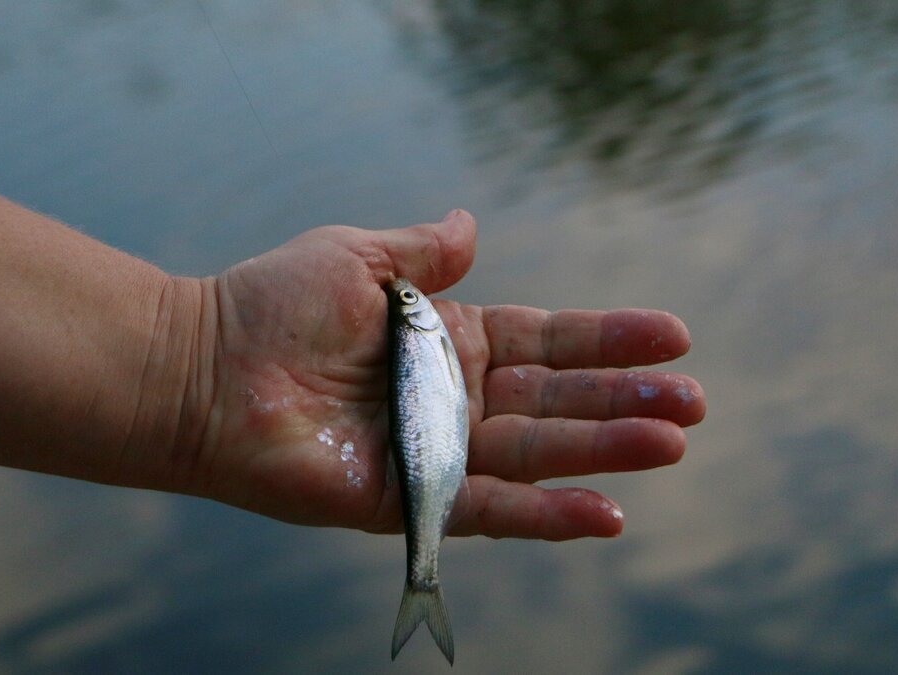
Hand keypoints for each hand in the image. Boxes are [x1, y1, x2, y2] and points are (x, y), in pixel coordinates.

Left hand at [185, 210, 704, 539]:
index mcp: (447, 341)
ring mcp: (435, 452)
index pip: (546, 342)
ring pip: (537, 455)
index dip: (607, 341)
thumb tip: (474, 224)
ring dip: (605, 452)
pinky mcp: (408, 500)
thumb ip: (422, 251)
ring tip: (670, 444)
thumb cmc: (272, 306)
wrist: (203, 370)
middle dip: (624, 401)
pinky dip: (547, 513)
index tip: (673, 336)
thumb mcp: (359, 258)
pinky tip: (606, 512)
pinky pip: (489, 508)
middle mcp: (452, 400)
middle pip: (556, 402)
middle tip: (694, 403)